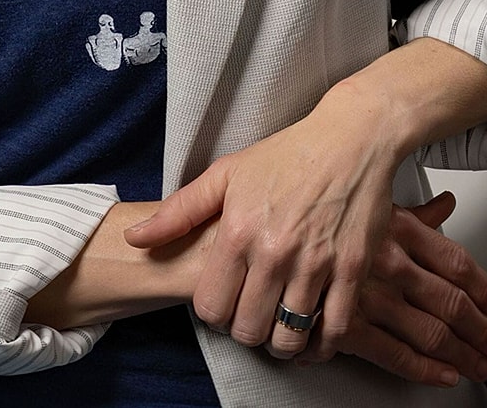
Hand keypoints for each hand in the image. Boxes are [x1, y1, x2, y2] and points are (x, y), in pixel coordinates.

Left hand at [125, 97, 397, 351]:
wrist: (349, 140)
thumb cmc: (284, 156)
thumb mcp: (225, 175)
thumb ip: (178, 212)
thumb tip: (133, 240)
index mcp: (238, 230)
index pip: (211, 307)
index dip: (213, 312)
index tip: (224, 301)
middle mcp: (275, 252)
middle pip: (248, 330)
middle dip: (244, 330)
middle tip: (250, 314)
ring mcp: (316, 264)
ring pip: (290, 339)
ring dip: (280, 342)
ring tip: (278, 326)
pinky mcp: (353, 271)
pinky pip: (334, 333)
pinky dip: (320, 345)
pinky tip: (311, 335)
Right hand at [297, 192, 486, 386]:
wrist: (252, 233)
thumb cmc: (307, 211)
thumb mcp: (364, 200)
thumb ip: (412, 211)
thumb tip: (447, 203)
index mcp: (394, 227)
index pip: (457, 262)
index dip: (486, 289)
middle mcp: (387, 261)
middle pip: (453, 303)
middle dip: (484, 331)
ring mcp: (367, 294)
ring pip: (431, 332)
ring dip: (463, 354)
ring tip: (480, 364)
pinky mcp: (345, 324)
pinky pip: (395, 354)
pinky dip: (425, 370)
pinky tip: (443, 375)